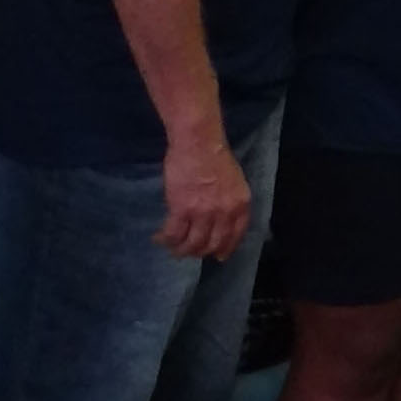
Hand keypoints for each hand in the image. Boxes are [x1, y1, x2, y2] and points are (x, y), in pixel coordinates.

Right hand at [157, 134, 252, 260]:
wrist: (199, 144)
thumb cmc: (215, 157)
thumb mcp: (235, 182)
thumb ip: (231, 201)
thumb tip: (223, 217)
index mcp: (241, 205)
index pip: (236, 235)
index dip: (226, 248)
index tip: (218, 256)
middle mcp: (225, 213)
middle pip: (213, 243)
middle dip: (201, 252)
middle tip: (190, 253)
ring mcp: (204, 213)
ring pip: (192, 243)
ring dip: (181, 250)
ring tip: (174, 249)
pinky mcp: (182, 209)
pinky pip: (173, 233)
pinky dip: (166, 239)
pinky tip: (159, 239)